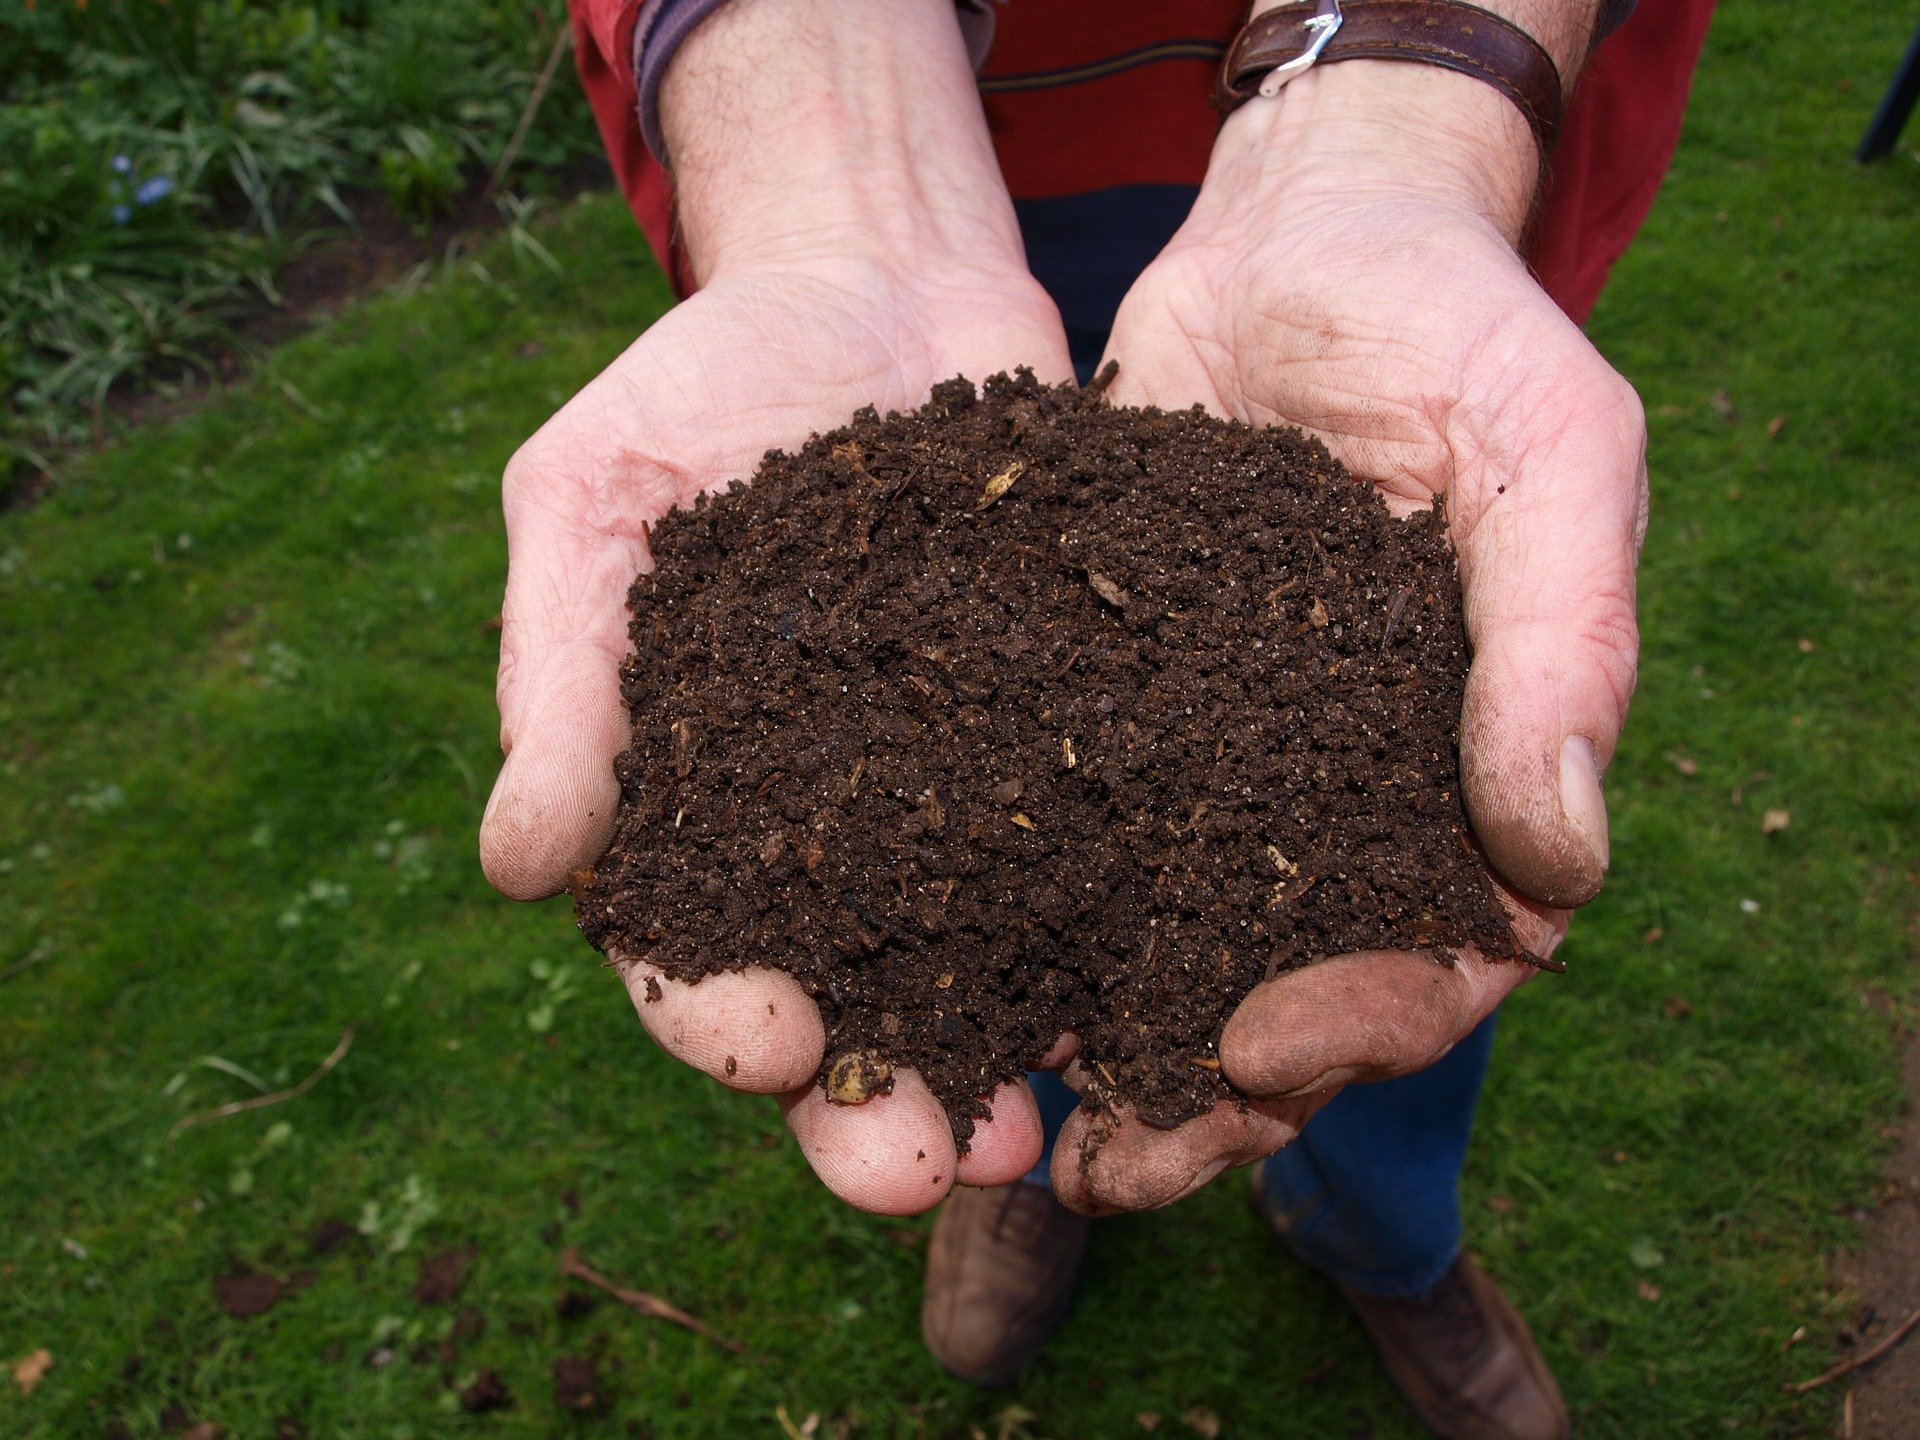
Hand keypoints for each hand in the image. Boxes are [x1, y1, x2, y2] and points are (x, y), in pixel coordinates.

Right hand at [479, 0, 1071, 1213]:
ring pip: (982, 968)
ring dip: (1008, 1062)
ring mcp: (962, 794)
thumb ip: (562, 677)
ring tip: (1048, 1134)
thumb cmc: (702, 386)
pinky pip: (1101, 853)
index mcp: (695, 805)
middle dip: (874, 1104)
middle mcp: (832, 832)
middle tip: (924, 1168)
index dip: (718, 1017)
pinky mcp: (1073, 737)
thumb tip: (518, 868)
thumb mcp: (594, 500)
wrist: (876, 278)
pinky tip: (1166, 992)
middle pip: (847, 1004)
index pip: (688, 950)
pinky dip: (1125, 932)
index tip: (767, 1048)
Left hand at [1050, 60, 1643, 1213]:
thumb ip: (1563, 644)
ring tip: (990, 1117)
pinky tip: (916, 962)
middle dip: (1196, 1095)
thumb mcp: (1548, 452)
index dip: (1360, 1029)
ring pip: (1151, 943)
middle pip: (1277, 994)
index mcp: (1459, 775)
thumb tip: (1561, 867)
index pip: (1437, 959)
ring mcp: (1208, 761)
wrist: (1299, 234)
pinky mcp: (1095, 708)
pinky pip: (1048, 830)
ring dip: (1080, 1041)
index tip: (1256, 1055)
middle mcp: (1329, 796)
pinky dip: (994, 906)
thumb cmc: (1454, 326)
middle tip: (1096, 1166)